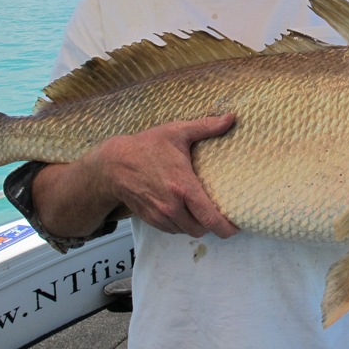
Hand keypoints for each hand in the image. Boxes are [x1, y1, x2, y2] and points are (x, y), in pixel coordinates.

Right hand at [88, 113, 239, 238]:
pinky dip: (181, 224)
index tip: (236, 227)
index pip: (210, 218)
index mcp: (183, 187)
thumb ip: (206, 127)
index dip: (226, 228)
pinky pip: (172, 229)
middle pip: (200, 229)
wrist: (113, 164)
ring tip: (203, 212)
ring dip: (196, 225)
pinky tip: (185, 210)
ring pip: (186, 231)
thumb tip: (231, 117)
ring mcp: (160, 215)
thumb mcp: (177, 132)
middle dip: (212, 226)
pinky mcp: (151, 219)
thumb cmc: (146, 146)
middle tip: (221, 215)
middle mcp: (172, 206)